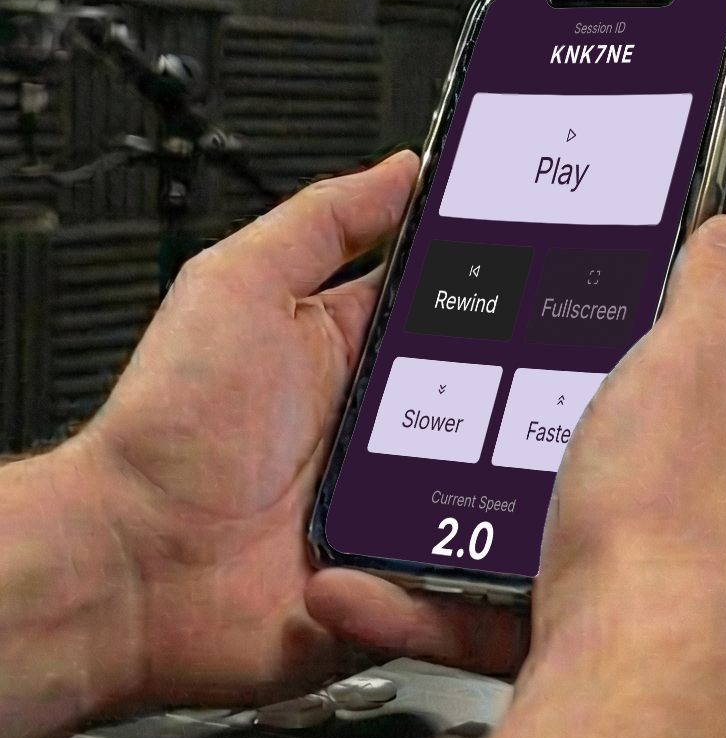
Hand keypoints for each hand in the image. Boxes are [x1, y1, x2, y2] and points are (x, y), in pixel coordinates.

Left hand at [0, 152, 522, 737]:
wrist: (128, 566)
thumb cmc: (167, 425)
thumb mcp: (239, 285)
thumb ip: (322, 221)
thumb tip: (404, 168)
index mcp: (358, 347)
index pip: (459, 300)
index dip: (510, 279)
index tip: (563, 256)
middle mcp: (390, 421)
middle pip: (501, 384)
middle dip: (546, 370)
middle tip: (584, 353)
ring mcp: (402, 497)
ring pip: (507, 469)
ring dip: (535, 457)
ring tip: (568, 437)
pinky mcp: (407, 568)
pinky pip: (480, 556)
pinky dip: (504, 544)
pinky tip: (524, 519)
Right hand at [459, 214, 725, 737]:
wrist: (630, 688)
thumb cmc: (674, 530)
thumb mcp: (693, 354)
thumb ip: (715, 286)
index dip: (672, 315)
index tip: (618, 304)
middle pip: (660, 430)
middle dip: (583, 411)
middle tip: (525, 389)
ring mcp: (689, 577)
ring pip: (587, 516)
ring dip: (514, 500)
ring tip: (457, 476)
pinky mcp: (618, 637)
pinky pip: (530, 596)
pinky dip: (463, 589)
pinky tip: (403, 581)